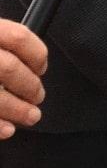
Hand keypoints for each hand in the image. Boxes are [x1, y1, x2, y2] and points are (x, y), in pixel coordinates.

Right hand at [0, 19, 47, 138]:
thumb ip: (4, 45)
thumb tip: (32, 65)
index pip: (19, 37)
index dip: (37, 54)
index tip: (42, 68)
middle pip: (10, 69)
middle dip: (30, 87)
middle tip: (38, 97)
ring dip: (17, 110)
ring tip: (30, 117)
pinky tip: (7, 130)